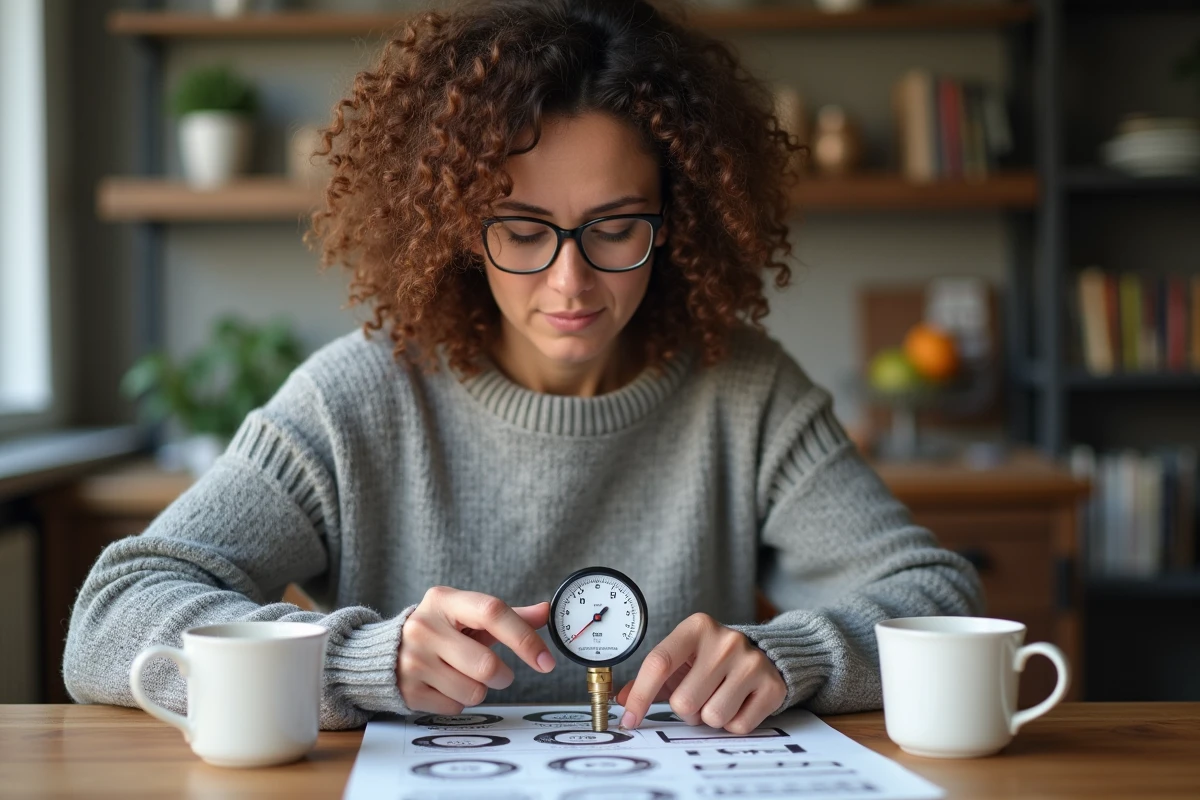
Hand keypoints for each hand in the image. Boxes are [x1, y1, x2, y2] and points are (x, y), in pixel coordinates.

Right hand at [398, 586, 555, 713]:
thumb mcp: (467, 615)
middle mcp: (424, 627)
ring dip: (480, 689)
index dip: (524, 638)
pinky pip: (455, 707)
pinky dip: (458, 701)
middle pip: (487, 665)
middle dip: (503, 676)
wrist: (383, 652)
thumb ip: (507, 616)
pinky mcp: (408, 691)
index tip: (546, 661)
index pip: (492, 612)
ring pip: (474, 691)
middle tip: (498, 672)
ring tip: (462, 674)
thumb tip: (545, 612)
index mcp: (444, 600)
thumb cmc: (439, 630)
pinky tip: (444, 685)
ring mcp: (413, 660)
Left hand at [615, 612, 785, 733]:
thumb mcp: (683, 658)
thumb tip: (622, 699)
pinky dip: (733, 723)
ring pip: (712, 717)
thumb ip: (651, 678)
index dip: (641, 696)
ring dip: (709, 718)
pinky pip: (738, 726)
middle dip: (686, 710)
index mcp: (697, 627)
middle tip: (697, 697)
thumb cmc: (713, 659)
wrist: (766, 654)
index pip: (659, 663)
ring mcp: (751, 663)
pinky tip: (738, 703)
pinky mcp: (771, 686)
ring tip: (718, 698)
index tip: (629, 719)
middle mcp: (725, 641)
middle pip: (684, 702)